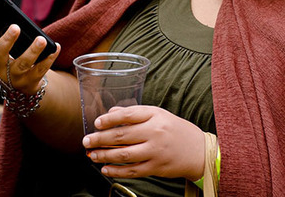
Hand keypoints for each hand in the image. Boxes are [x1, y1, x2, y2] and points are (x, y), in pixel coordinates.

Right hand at [0, 12, 59, 95]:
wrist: (22, 88)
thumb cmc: (11, 62)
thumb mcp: (2, 52)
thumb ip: (1, 36)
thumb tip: (6, 15)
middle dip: (7, 41)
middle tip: (15, 27)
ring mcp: (14, 78)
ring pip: (23, 64)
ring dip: (33, 51)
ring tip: (41, 39)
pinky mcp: (29, 84)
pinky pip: (40, 70)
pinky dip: (49, 58)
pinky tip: (55, 47)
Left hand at [82, 105, 204, 180]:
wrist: (198, 150)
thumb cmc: (175, 130)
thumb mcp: (158, 115)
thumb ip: (134, 113)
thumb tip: (110, 114)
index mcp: (155, 115)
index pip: (127, 115)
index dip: (109, 119)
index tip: (96, 123)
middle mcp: (155, 132)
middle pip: (122, 136)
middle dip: (100, 139)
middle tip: (86, 141)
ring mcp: (155, 151)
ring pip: (124, 155)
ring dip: (105, 156)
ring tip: (92, 155)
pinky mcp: (156, 168)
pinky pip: (132, 171)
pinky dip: (116, 171)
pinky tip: (106, 169)